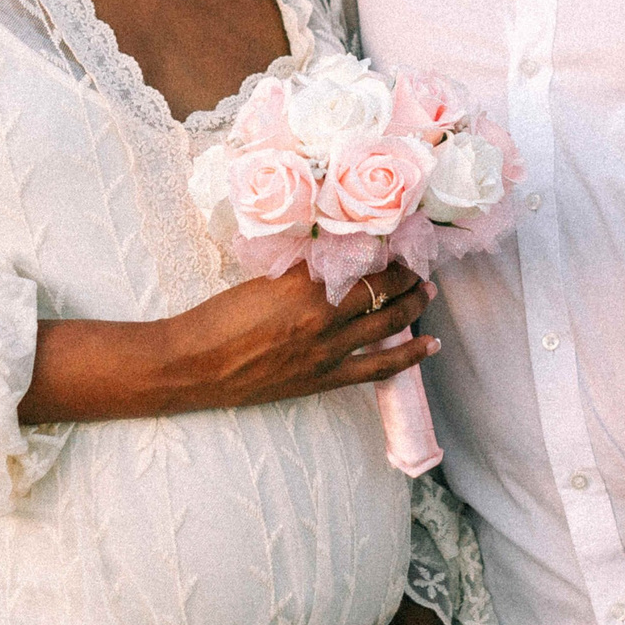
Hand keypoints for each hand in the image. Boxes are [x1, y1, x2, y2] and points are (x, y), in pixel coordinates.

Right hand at [153, 268, 438, 412]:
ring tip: (426, 294)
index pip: (359, 262)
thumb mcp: (262, 281)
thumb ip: (301, 273)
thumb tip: (333, 261)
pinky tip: (430, 347)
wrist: (195, 366)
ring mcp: (327, 351)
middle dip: (405, 277)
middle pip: (380, 290)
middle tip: (415, 268)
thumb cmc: (217, 319)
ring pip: (387, 324)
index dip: (383, 253)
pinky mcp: (325, 379)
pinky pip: (379, 367)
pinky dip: (409, 357)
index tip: (393, 244)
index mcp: (304, 285)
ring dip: (413, 306)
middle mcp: (323, 316)